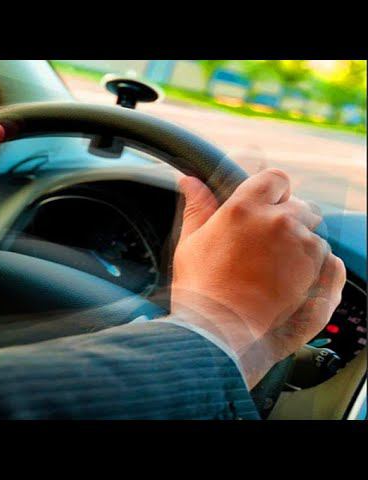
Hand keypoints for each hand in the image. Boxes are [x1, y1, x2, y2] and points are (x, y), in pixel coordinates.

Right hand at [171, 169, 345, 387]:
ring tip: (273, 270)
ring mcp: (301, 245)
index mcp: (243, 208)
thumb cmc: (200, 288)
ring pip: (313, 233)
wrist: (220, 328)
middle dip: (287, 220)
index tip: (266, 206)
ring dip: (299, 245)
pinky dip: (314, 267)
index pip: (275, 178)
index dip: (273, 192)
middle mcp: (277, 220)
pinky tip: (288, 282)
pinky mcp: (317, 270)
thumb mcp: (190, 242)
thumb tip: (190, 181)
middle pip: (299, 206)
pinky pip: (327, 258)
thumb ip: (197, 207)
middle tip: (265, 246)